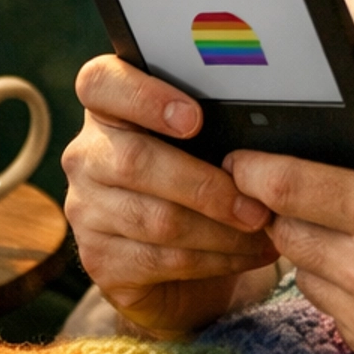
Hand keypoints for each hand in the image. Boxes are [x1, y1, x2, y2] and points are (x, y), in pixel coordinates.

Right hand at [62, 56, 279, 336]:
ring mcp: (85, 210)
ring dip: (221, 230)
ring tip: (264, 230)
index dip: (143, 96)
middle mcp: (87, 156)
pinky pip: (160, 259)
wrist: (185, 270)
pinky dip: (215, 259)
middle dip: (207, 186)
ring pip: (154, 218)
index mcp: (110, 110)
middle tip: (258, 205)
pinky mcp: (97, 260)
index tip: (194, 118)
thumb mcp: (210, 147)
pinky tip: (249, 254)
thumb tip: (268, 130)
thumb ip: (220, 127)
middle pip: (134, 160)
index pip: (101, 83)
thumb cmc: (204, 186)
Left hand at [225, 39, 353, 353]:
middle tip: (301, 183)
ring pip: (301, 273)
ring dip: (311, 248)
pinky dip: (341, 288)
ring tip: (349, 225)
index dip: (252, 167)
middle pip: (281, 229)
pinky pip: (331, 312)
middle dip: (282, 205)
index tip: (243, 155)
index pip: (281, 186)